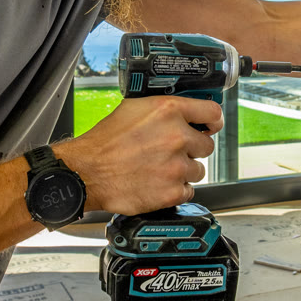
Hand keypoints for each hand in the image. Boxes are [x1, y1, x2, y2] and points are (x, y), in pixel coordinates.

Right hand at [52, 95, 221, 215]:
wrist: (87, 173)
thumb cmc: (104, 143)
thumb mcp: (133, 109)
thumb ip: (164, 109)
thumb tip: (186, 111)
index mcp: (169, 111)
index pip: (213, 112)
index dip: (212, 121)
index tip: (211, 126)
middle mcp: (177, 137)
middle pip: (207, 145)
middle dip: (191, 149)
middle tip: (171, 152)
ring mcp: (176, 166)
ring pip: (198, 169)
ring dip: (183, 170)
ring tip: (159, 168)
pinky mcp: (172, 191)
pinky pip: (188, 190)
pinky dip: (175, 189)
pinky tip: (157, 182)